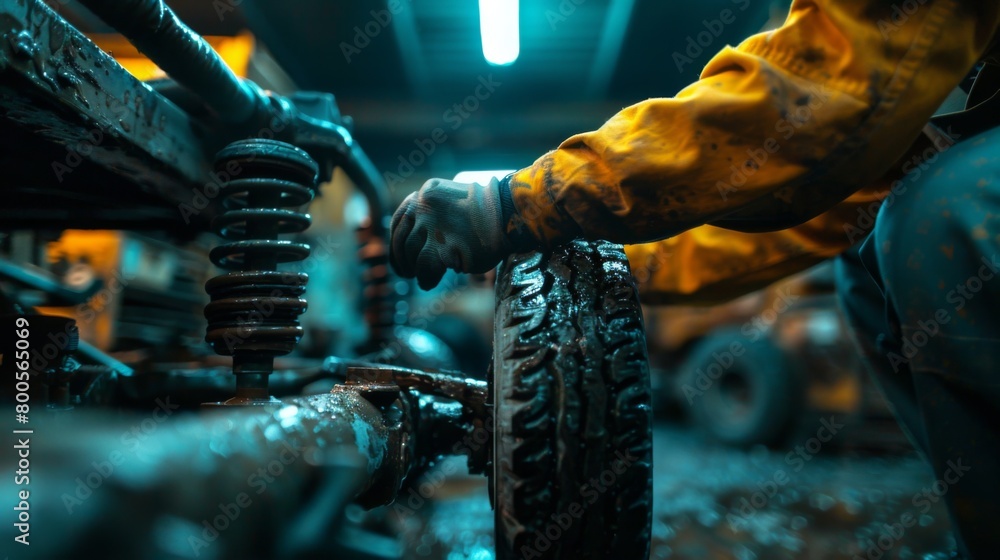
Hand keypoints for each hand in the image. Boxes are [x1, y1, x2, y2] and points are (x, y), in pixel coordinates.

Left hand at [390, 178, 512, 289]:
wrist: (509, 215)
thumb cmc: (488, 213)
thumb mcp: (453, 201)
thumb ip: (433, 214)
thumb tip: (418, 240)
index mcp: (426, 194)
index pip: (399, 219)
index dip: (395, 240)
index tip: (398, 254)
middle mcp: (424, 207)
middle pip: (402, 239)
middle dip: (401, 259)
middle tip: (407, 272)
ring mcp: (432, 227)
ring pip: (412, 255)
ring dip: (415, 270)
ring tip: (421, 278)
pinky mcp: (442, 247)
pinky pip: (425, 269)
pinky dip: (425, 279)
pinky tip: (430, 282)